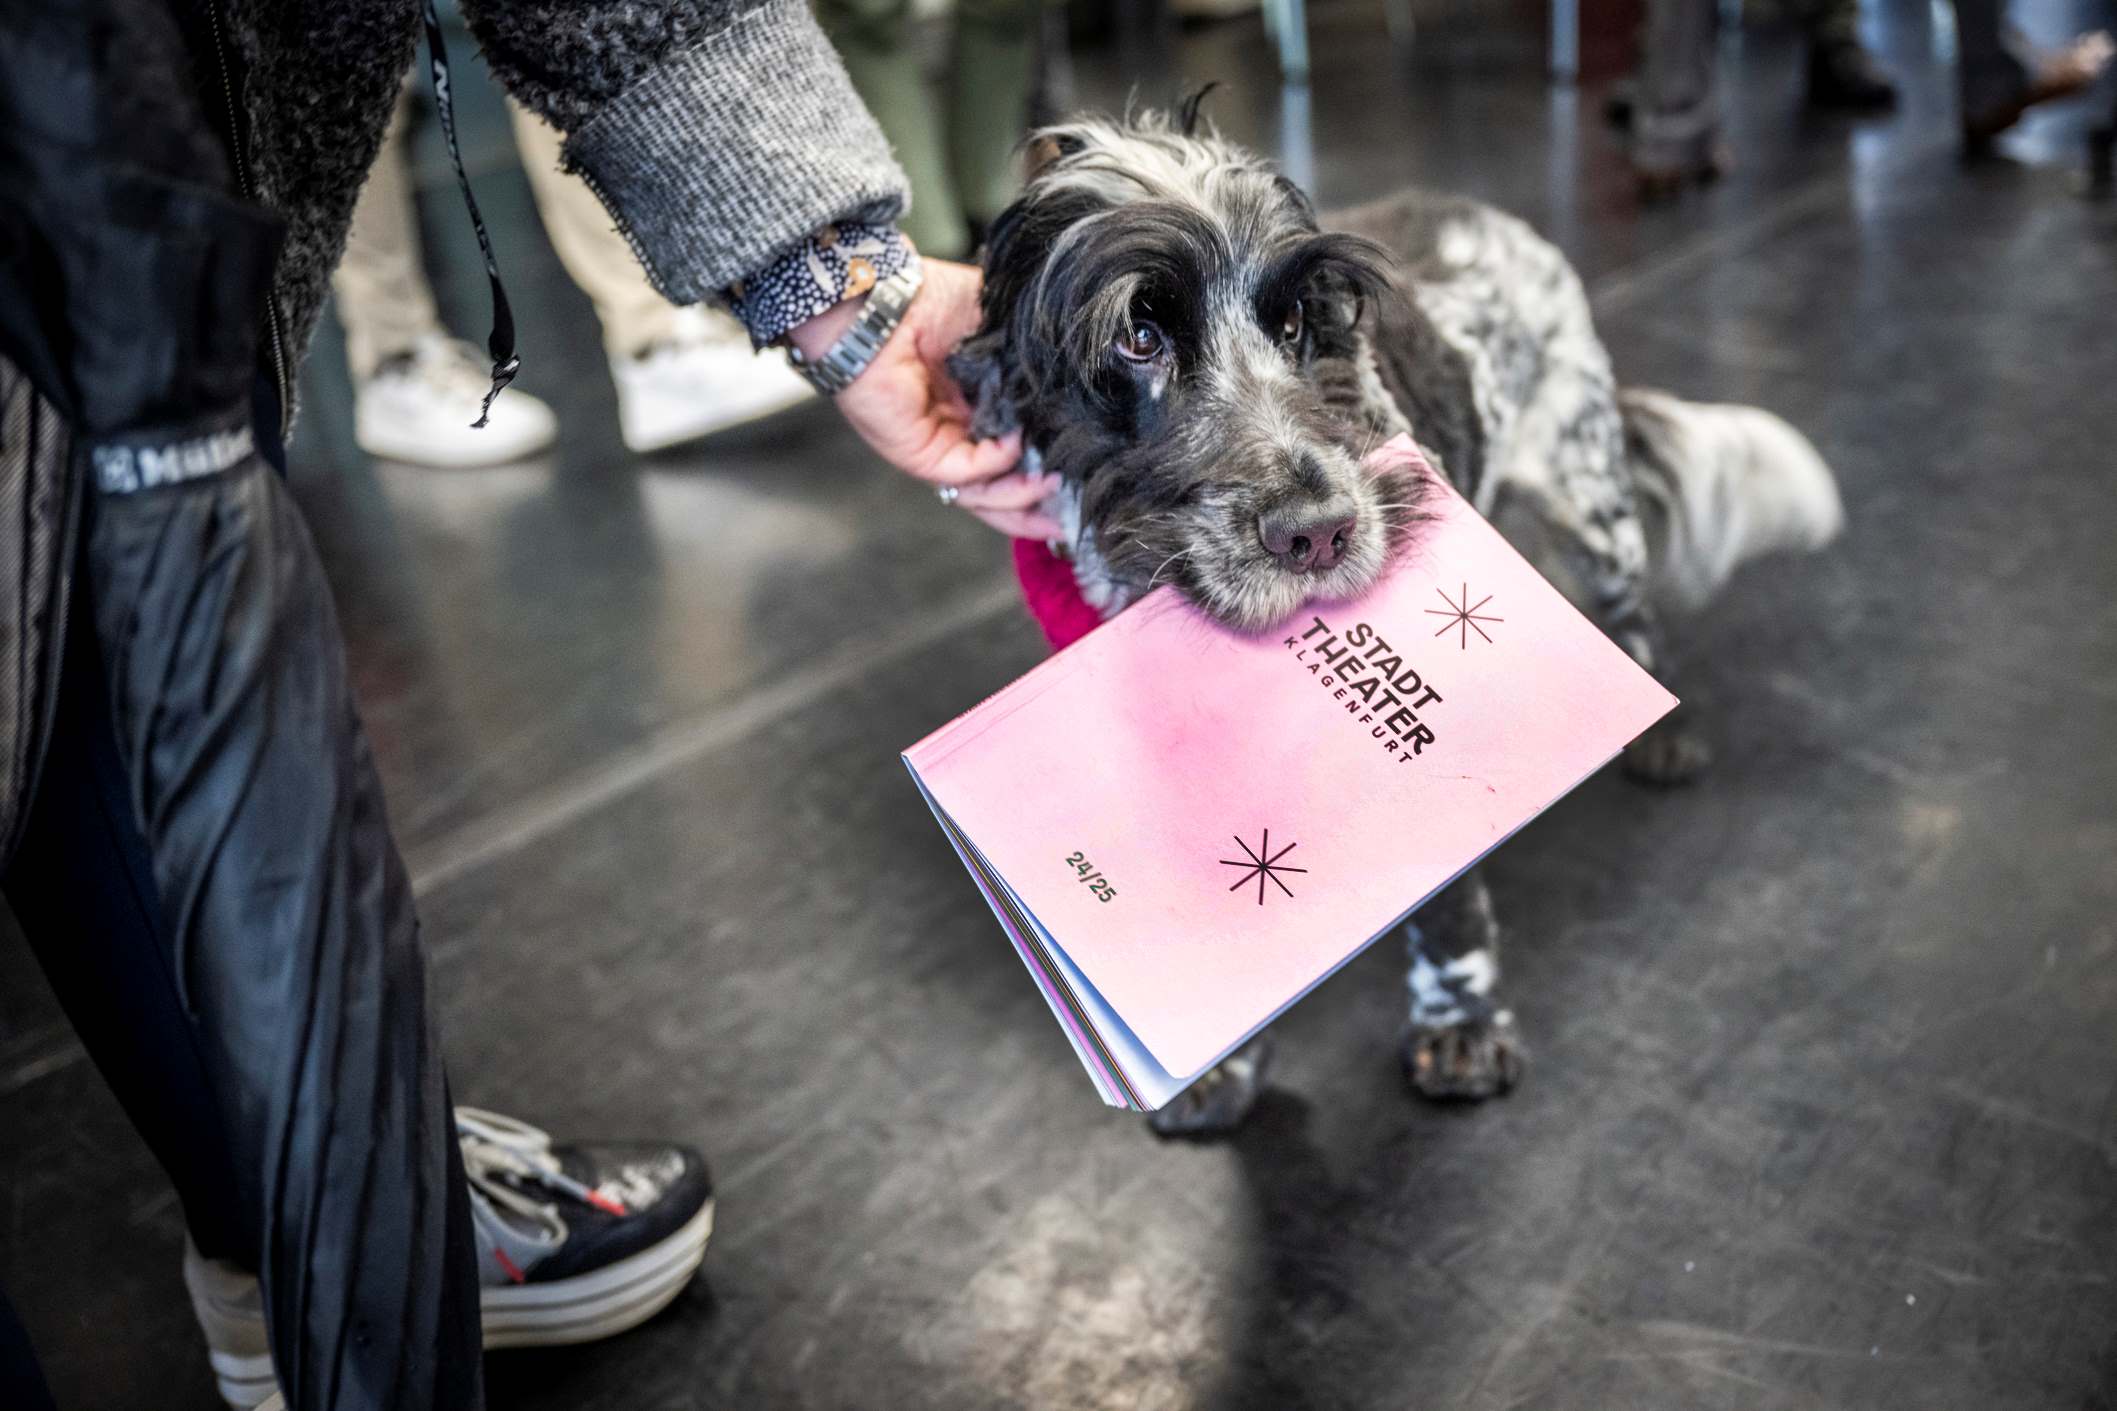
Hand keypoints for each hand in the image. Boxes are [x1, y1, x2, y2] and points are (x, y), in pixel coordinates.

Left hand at [790, 257, 1060, 539]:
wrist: (883, 302)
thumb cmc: (930, 301)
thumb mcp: (999, 325)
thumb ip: (1030, 359)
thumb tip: (1073, 384)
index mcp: (974, 403)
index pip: (1014, 450)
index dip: (1045, 464)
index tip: (1084, 470)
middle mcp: (958, 431)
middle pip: (1001, 485)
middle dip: (1037, 505)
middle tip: (1073, 515)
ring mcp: (939, 445)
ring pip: (985, 492)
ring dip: (1023, 496)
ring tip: (1055, 487)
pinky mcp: (920, 454)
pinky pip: (968, 473)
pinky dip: (998, 466)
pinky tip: (1018, 446)